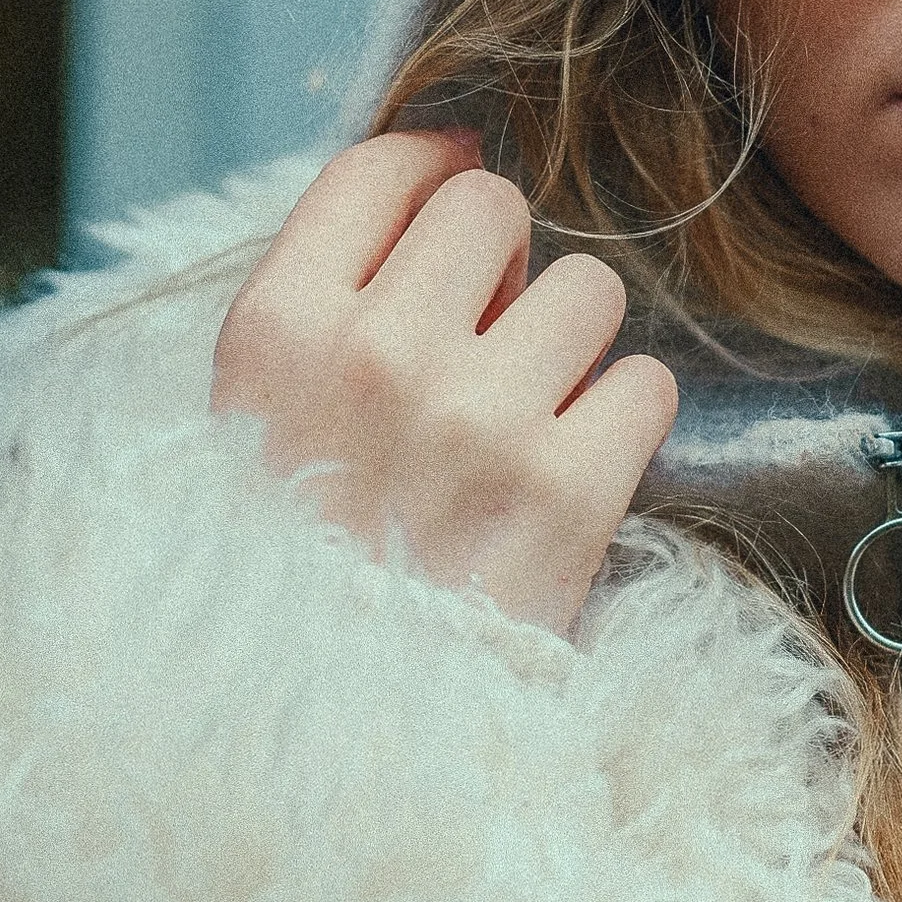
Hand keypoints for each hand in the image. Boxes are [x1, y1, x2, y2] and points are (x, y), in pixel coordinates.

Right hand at [211, 130, 678, 635]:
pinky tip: (575, 466)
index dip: (431, 170)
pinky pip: (647, 385)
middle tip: (484, 338)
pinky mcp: (569, 493)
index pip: (380, 170)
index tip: (448, 202)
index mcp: (276, 333)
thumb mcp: (254, 421)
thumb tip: (456, 168)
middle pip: (493, 207)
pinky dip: (624, 422)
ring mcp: (478, 422)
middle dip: (503, 262)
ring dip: (573, 342)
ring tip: (529, 415)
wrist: (327, 733)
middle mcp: (376, 357)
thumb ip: (333, 301)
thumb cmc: (294, 568)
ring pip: (589, 288)